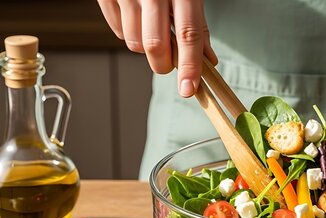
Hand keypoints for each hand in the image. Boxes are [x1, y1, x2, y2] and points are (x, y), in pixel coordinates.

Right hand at [97, 0, 217, 97]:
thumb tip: (208, 60)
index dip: (190, 66)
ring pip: (133, 42)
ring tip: (151, 29)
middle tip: (168, 63)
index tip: (188, 89)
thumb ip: (197, 25)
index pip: (189, 34)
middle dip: (162, 64)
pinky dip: (128, 34)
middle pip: (156, 44)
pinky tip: (137, 19)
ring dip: (144, 47)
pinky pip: (116, 30)